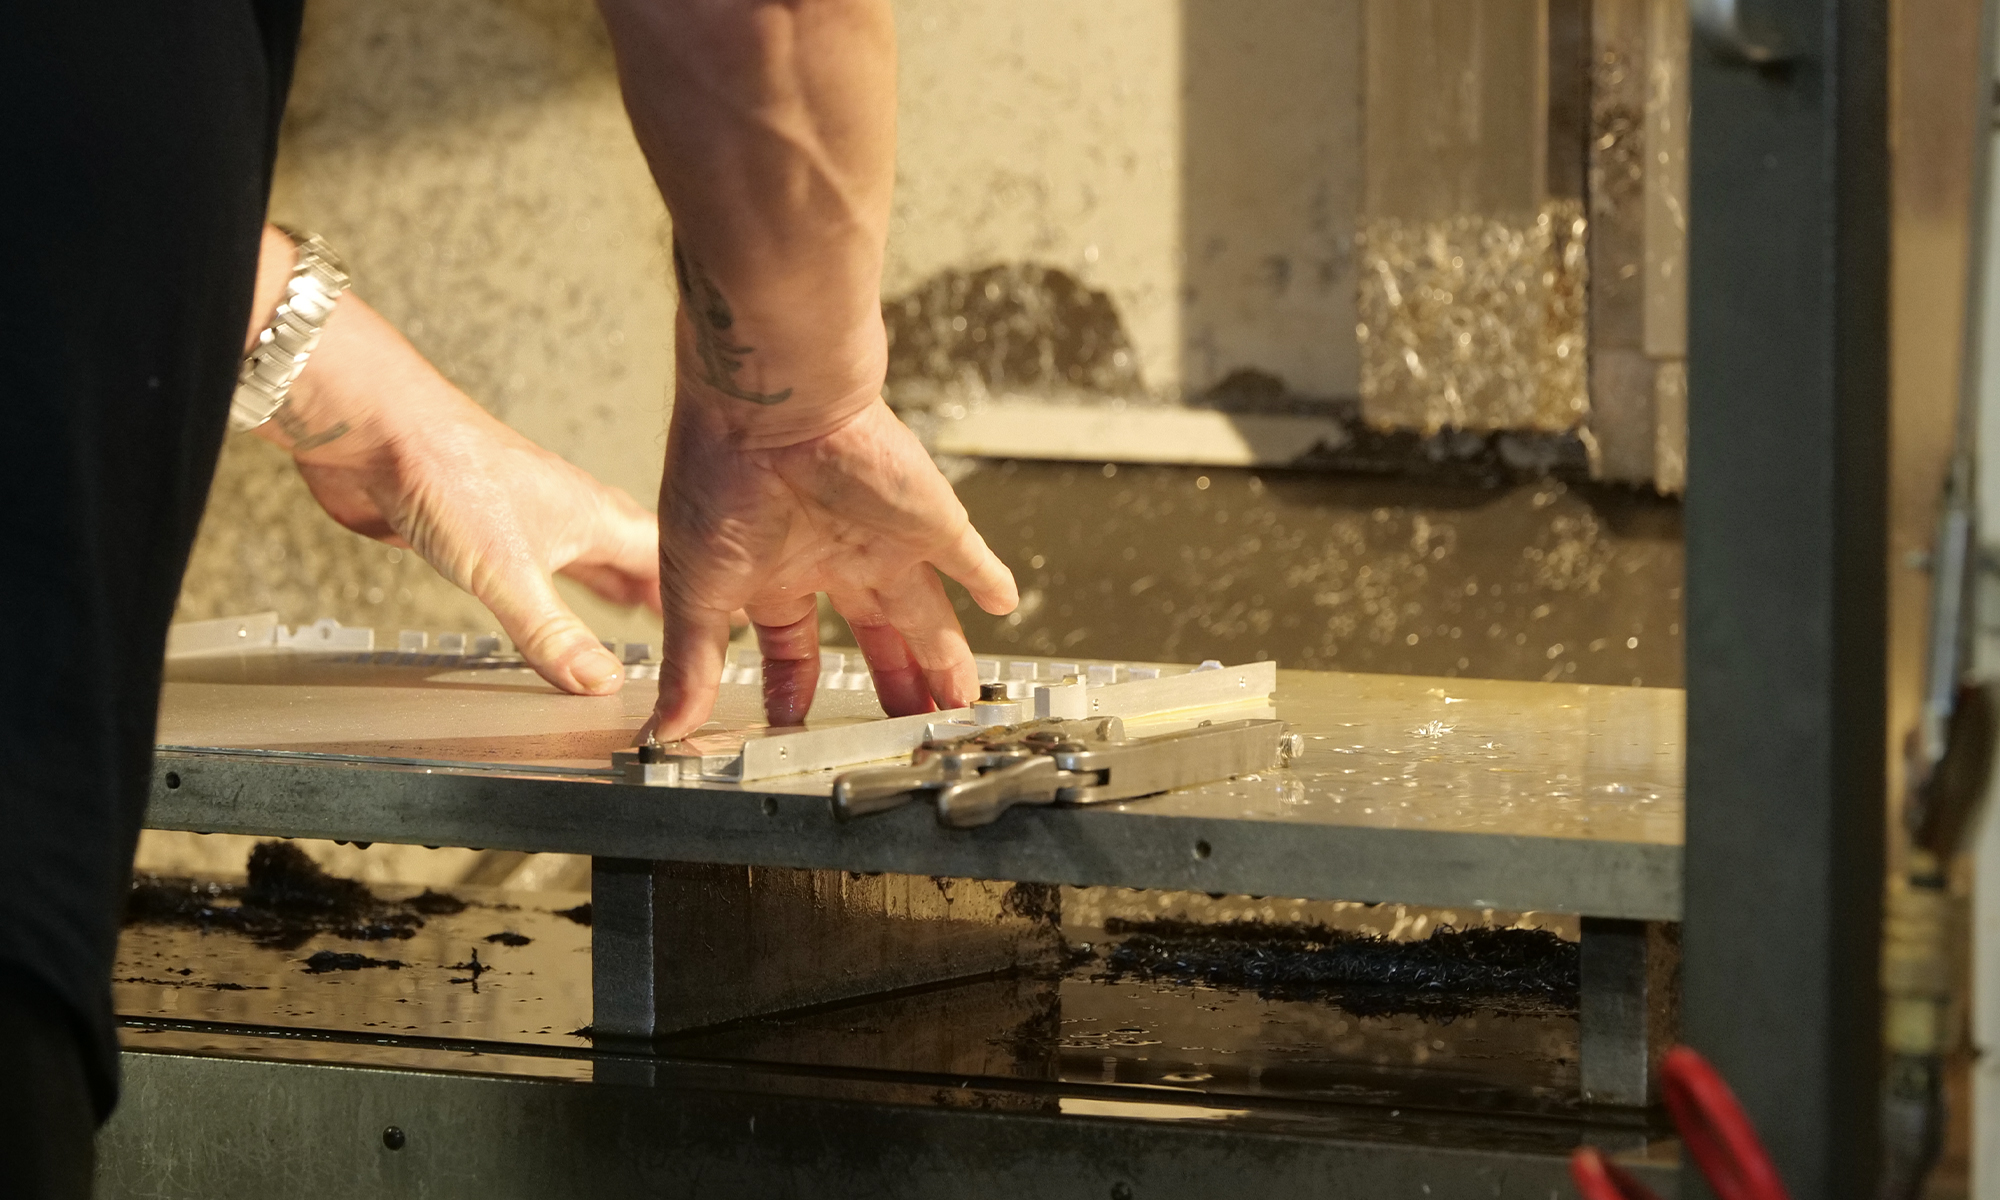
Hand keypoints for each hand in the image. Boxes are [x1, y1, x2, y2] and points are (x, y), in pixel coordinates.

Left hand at [255, 265, 659, 695]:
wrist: (375, 430)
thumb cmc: (446, 471)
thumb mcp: (509, 575)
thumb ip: (555, 635)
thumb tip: (600, 685)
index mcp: (598, 518)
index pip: (670, 562)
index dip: (701, 595)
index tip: (733, 623)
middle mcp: (572, 515)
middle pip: (637, 560)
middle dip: (666, 595)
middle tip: (694, 627)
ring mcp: (530, 518)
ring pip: (591, 559)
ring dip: (615, 590)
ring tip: (637, 617)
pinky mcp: (485, 526)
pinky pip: (540, 567)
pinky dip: (559, 590)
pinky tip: (548, 597)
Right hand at [645, 394, 1017, 739]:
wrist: (767, 403)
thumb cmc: (718, 474)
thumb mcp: (696, 589)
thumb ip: (693, 662)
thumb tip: (668, 725)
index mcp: (774, 570)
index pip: (794, 643)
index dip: (798, 684)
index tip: (803, 719)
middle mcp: (832, 554)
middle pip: (875, 633)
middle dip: (893, 680)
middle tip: (911, 721)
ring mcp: (883, 537)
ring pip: (925, 611)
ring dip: (944, 657)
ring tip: (959, 701)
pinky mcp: (927, 518)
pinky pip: (968, 554)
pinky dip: (988, 577)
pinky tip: (1005, 602)